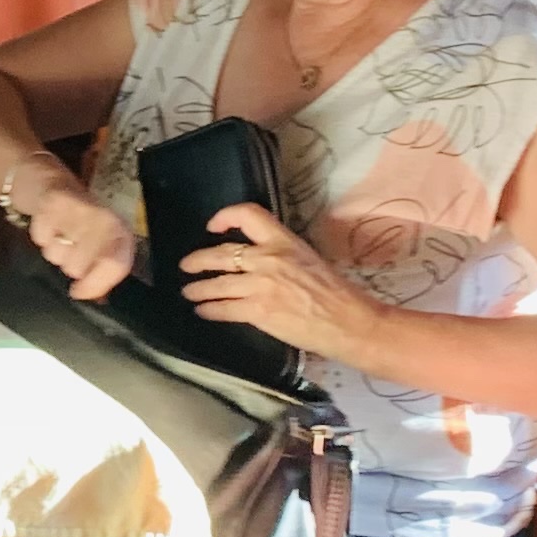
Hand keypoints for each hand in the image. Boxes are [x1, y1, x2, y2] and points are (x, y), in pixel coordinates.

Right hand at [21, 176, 137, 300]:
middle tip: (71, 251)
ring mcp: (78, 210)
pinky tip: (49, 226)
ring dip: (55, 251)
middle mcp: (103, 218)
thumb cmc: (82, 223)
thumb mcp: (100, 245)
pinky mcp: (52, 203)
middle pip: (78, 266)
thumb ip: (102, 272)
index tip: (79, 292)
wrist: (53, 184)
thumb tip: (96, 299)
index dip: (96, 284)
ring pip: (57, 255)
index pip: (115, 265)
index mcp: (120, 232)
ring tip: (60, 235)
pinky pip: (41, 238)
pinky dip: (41, 236)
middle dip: (71, 266)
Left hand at [179, 201, 373, 351]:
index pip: (249, 215)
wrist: (349, 322)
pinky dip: (209, 309)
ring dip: (198, 288)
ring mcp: (261, 285)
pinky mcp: (258, 311)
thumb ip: (281, 255)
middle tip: (187, 265)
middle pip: (221, 253)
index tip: (212, 226)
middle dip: (197, 260)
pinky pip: (223, 308)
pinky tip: (203, 311)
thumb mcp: (308, 259)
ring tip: (189, 292)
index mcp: (284, 241)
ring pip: (216, 283)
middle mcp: (269, 258)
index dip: (225, 216)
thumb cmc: (336, 294)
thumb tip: (256, 259)